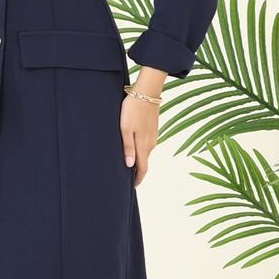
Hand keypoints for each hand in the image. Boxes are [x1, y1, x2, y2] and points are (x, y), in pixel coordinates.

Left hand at [119, 67, 166, 186]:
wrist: (146, 92)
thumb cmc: (133, 109)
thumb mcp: (125, 129)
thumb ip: (127, 148)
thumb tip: (129, 166)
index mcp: (144, 145)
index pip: (142, 169)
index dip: (138, 179)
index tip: (132, 186)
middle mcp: (151, 143)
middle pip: (144, 162)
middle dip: (137, 170)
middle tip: (127, 177)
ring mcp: (153, 136)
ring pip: (145, 152)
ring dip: (139, 159)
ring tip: (128, 163)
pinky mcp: (153, 129)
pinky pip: (147, 144)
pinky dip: (141, 149)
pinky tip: (133, 146)